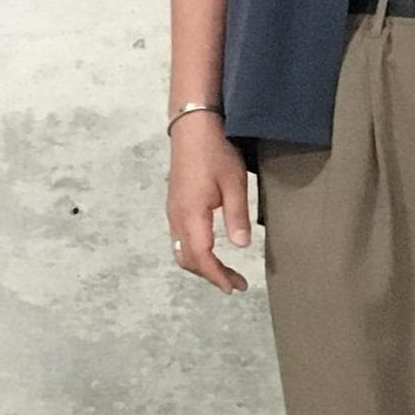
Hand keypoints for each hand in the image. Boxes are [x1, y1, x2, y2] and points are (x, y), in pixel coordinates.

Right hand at [167, 115, 251, 293]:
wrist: (193, 126)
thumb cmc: (215, 151)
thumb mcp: (234, 183)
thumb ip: (237, 216)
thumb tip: (241, 246)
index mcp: (191, 214)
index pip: (201, 257)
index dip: (217, 276)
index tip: (234, 287)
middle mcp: (176, 217)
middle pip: (187, 259)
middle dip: (210, 275)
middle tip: (235, 284)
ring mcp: (172, 211)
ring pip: (181, 250)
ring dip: (201, 265)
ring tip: (224, 272)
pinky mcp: (175, 205)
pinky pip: (179, 238)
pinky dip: (194, 252)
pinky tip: (210, 250)